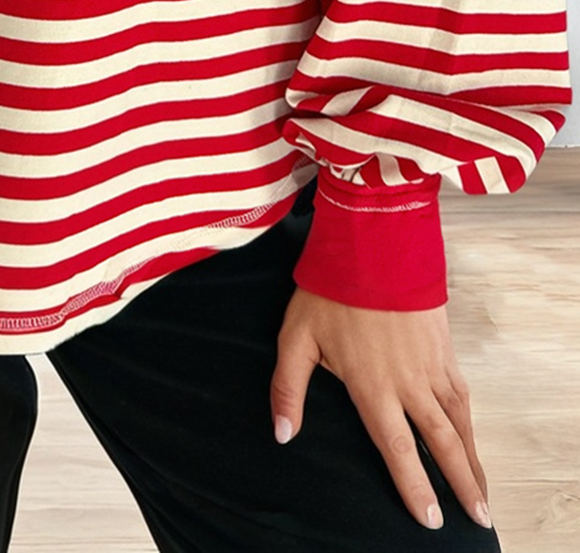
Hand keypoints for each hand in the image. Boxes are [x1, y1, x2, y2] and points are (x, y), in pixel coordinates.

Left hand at [270, 286, 491, 533]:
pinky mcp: (443, 346)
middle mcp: (408, 381)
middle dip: (459, 484)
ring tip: (481, 490)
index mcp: (373, 386)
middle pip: (440, 442)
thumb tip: (282, 434)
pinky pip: (462, 393)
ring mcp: (431, 364)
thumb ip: (287, 389)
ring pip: (458, 421)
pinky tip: (470, 435)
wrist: (374, 242)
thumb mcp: (296, 337)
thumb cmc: (329, 290)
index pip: (397, 448)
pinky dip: (469, 421)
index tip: (430, 519)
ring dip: (471, 458)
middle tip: (476, 518)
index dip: (415, 487)